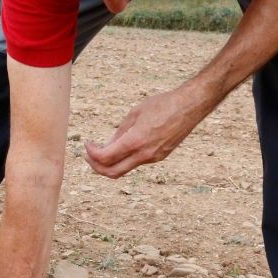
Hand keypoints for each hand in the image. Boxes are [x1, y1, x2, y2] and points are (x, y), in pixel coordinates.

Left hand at [85, 84, 208, 178]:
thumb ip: (120, 131)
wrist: (190, 106)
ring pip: (125, 168)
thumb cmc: (163, 104)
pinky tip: (122, 146)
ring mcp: (154, 158)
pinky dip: (125, 158)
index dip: (92, 154)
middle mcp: (145, 154)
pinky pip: (137, 162)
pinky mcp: (160, 156)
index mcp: (136, 141)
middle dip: (97, 167)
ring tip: (103, 149)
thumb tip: (108, 145)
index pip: (105, 157)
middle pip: (113, 172)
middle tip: (89, 155)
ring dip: (111, 163)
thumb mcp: (135, 113)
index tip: (88, 144)